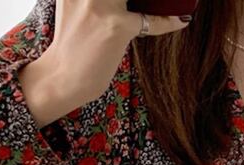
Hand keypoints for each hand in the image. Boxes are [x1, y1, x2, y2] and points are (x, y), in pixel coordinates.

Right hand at [20, 0, 190, 127]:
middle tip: (148, 3)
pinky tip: (181, 19)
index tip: (133, 0)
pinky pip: (151, 20)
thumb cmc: (74, 47)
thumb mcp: (78, 7)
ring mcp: (101, 5)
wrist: (62, 78)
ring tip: (170, 1)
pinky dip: (169, 21)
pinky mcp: (116, 26)